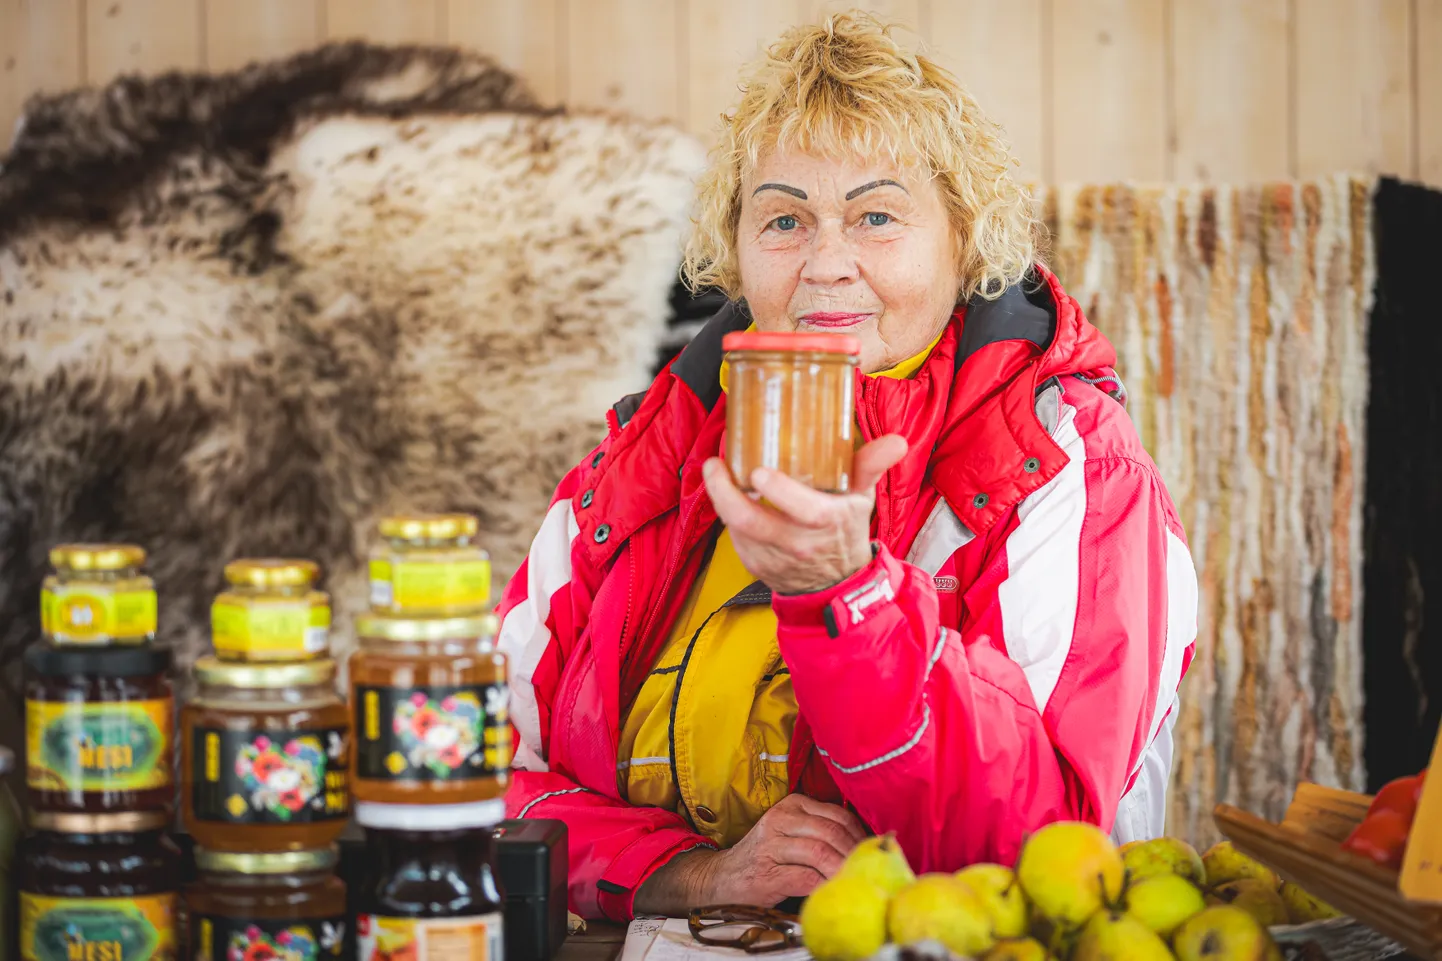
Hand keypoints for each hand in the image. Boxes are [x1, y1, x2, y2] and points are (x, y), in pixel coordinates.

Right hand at [633, 794, 868, 913]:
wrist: (721, 878)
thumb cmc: (765, 857)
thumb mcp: (791, 833)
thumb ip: (821, 832)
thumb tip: (865, 844)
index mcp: (792, 805)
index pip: (837, 815)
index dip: (860, 834)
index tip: (874, 851)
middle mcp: (781, 819)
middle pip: (832, 832)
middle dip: (856, 854)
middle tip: (870, 870)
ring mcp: (771, 845)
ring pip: (821, 853)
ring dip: (843, 870)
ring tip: (856, 881)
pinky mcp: (767, 873)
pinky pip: (806, 878)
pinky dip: (824, 885)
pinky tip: (833, 891)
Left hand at [701, 435, 907, 594]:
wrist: (835, 584)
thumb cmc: (844, 532)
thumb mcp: (862, 498)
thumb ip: (871, 466)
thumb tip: (896, 441)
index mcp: (827, 522)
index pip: (803, 510)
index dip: (779, 490)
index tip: (759, 470)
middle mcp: (798, 543)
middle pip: (752, 521)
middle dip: (725, 492)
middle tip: (716, 464)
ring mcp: (774, 557)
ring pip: (737, 529)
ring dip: (720, 498)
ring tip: (715, 470)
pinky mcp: (756, 564)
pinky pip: (735, 537)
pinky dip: (727, 513)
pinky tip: (725, 492)